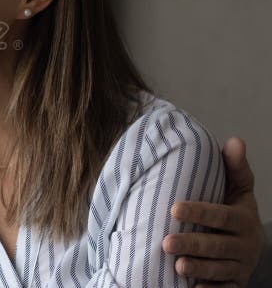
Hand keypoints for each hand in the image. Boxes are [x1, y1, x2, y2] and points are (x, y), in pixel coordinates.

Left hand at [162, 137, 263, 286]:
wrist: (248, 246)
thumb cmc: (234, 212)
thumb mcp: (238, 190)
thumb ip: (235, 168)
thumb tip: (234, 140)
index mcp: (243, 220)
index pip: (220, 216)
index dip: (199, 212)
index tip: (174, 208)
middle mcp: (244, 246)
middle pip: (215, 246)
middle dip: (192, 245)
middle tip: (166, 242)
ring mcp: (239, 267)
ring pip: (218, 270)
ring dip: (197, 269)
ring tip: (176, 266)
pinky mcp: (234, 284)